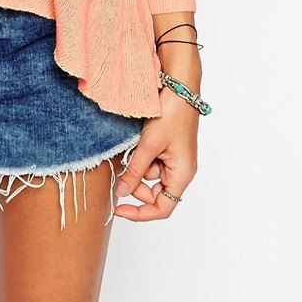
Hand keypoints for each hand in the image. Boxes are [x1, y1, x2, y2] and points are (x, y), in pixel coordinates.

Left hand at [112, 84, 198, 221]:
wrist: (180, 88)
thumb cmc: (171, 115)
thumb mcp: (148, 145)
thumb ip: (134, 171)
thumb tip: (121, 193)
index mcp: (182, 175)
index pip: (162, 208)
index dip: (140, 213)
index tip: (119, 209)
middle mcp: (180, 171)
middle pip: (155, 193)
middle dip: (136, 184)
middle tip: (122, 169)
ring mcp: (175, 160)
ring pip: (150, 175)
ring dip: (137, 165)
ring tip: (133, 146)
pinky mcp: (168, 149)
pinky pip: (151, 161)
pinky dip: (141, 155)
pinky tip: (138, 141)